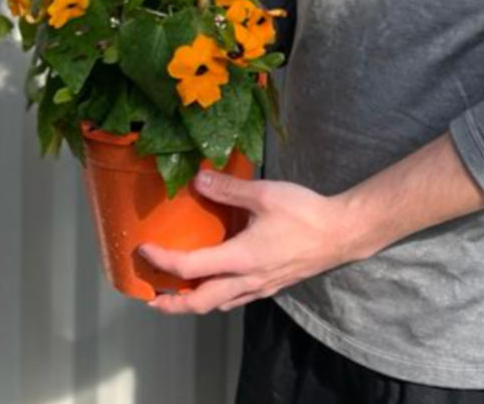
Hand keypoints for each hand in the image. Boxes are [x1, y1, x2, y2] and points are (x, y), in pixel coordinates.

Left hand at [138, 171, 355, 314]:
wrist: (340, 234)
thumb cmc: (304, 212)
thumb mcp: (265, 193)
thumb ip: (229, 189)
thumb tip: (197, 179)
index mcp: (240, 258)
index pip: (190, 267)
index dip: (162, 261)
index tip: (143, 250)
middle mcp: (246, 280)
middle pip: (200, 303)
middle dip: (172, 304)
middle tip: (151, 299)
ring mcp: (260, 287)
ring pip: (219, 305)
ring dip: (194, 303)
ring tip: (178, 295)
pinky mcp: (272, 285)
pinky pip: (236, 300)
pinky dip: (217, 297)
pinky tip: (217, 284)